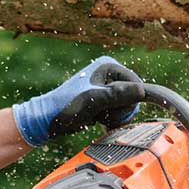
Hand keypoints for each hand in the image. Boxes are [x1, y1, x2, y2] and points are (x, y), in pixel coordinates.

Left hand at [12, 56, 143, 146]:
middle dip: (120, 110)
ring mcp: (106, 88)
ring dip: (114, 116)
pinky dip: (111, 120)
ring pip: (127, 107)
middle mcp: (109, 74)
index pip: (137, 84)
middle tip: (101, 113)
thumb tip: (142, 91)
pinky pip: (118, 112)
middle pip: (134, 97)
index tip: (114, 109)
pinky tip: (99, 121)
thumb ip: (117, 95)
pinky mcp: (103, 101)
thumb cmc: (66, 107)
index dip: (129, 100)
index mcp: (108, 66)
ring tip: (97, 117)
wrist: (47, 120)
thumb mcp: (93, 100)